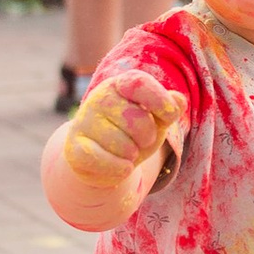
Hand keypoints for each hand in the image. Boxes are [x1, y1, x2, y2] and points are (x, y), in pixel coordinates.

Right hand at [60, 69, 187, 197]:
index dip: (160, 101)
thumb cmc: (133, 133)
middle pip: (138, 120)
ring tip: (126, 151)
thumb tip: (179, 100)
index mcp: (120, 84)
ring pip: (124, 146)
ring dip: (133, 155)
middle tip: (141, 140)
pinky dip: (121, 170)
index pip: (139, 84)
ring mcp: (84, 121)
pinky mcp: (74, 147)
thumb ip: (169, 109)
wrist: (102, 157)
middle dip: (148, 137)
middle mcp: (99, 98)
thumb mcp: (156, 120)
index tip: (170, 116)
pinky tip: (122, 167)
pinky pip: (105, 162)